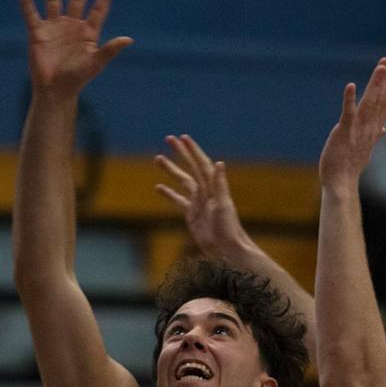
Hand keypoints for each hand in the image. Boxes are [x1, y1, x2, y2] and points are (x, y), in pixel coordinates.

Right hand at [19, 0, 132, 97]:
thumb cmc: (77, 78)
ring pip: (54, 1)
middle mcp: (71, 27)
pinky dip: (27, 1)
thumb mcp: (96, 63)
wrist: (55, 90)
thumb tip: (129, 39)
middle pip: (76, 0)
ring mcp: (54, 28)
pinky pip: (31, 13)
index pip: (97, 11)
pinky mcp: (38, 33)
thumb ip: (110, 49)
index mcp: (88, 33)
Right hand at [154, 135, 244, 258]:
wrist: (226, 249)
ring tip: (157, 158)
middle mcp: (205, 191)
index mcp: (213, 187)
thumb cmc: (228, 228)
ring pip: (182, 181)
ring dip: (171, 169)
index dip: (192, 150)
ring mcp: (198, 202)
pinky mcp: (191, 215)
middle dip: (180, 152)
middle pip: (190, 167)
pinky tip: (158, 187)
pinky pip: (178, 200)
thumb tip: (219, 163)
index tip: (182, 138)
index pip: (201, 163)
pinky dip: (168, 193)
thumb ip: (220, 184)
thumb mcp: (223, 205)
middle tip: (168, 138)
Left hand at [319, 59, 385, 190]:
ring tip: (380, 68)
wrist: (341, 184)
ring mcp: (357, 130)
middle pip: (379, 100)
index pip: (384, 106)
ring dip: (375, 85)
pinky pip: (347, 114)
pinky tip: (351, 86)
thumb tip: (384, 129)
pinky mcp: (343, 133)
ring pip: (369, 103)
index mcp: (372, 130)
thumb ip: (374, 135)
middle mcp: (368, 128)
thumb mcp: (365, 149)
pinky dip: (350, 100)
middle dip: (384, 80)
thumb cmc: (350, 166)